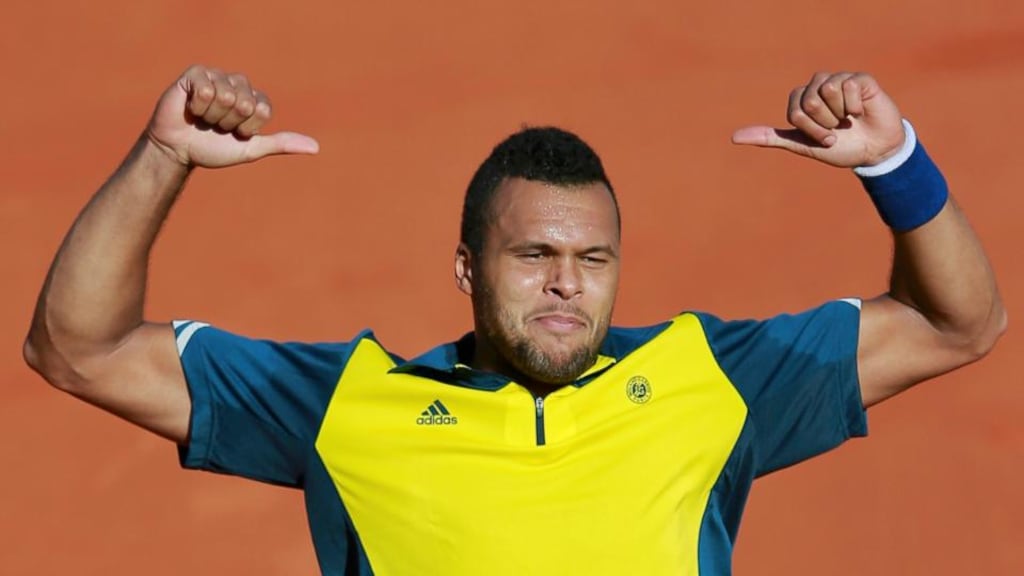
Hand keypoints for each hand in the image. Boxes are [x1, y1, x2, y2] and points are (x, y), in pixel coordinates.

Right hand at [145, 65, 318, 168]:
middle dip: (229, 122)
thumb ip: (282, 144)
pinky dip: (198, 107)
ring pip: (226, 96)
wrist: (178, 150)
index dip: (248, 127)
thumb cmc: (213, 149)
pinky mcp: (195, 74)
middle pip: (245, 102)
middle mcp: (238, 84)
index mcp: (254, 99)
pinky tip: (191, 108)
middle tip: (215, 126)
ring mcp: (217, 76)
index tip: (235, 133)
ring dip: (213, 116)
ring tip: (203, 119)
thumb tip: (316, 148)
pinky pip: (206, 89)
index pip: (263, 109)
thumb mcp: (251, 149)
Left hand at [731, 72, 905, 167]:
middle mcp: (818, 84)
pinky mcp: (860, 79)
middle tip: (838, 129)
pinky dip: (855, 106)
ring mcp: (839, 79)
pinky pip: (849, 86)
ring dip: (840, 115)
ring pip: (827, 91)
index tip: (823, 138)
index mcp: (802, 98)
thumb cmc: (840, 147)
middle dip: (824, 123)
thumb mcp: (801, 145)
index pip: (795, 111)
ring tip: (850, 119)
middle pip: (808, 101)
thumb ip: (769, 138)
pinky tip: (862, 111)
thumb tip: (733, 138)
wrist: (875, 151)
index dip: (809, 130)